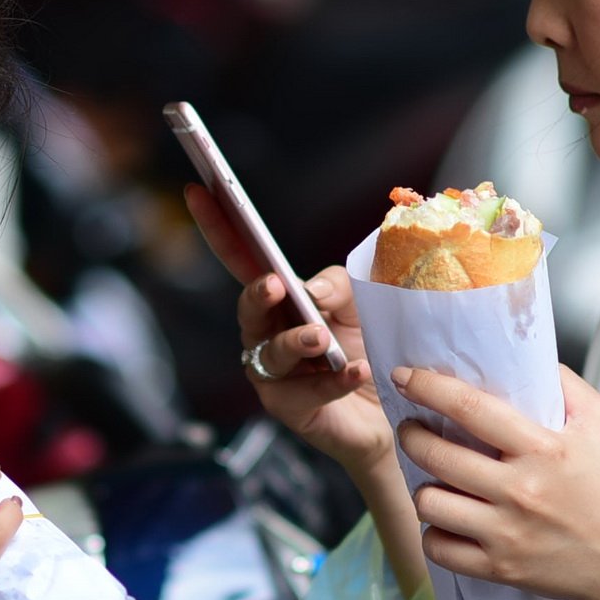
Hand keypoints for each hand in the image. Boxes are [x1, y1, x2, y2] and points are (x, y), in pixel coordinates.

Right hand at [183, 183, 387, 472]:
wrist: (400, 406)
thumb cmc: (373, 347)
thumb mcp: (363, 302)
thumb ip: (338, 284)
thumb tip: (308, 290)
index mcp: (282, 299)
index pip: (244, 258)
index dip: (219, 226)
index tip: (199, 190)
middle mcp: (269, 333)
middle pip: (248, 308)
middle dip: (256, 295)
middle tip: (274, 285)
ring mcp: (275, 374)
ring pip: (269, 352)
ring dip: (295, 341)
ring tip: (321, 337)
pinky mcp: (290, 408)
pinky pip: (305, 392)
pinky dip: (333, 379)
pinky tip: (356, 369)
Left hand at [390, 364, 599, 599]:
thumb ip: (564, 384)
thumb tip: (523, 357)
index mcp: (544, 448)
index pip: (470, 408)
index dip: (428, 387)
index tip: (405, 377)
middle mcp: (521, 490)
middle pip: (436, 455)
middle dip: (411, 435)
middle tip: (412, 429)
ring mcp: (507, 533)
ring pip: (429, 503)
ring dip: (423, 487)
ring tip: (433, 479)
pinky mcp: (500, 568)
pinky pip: (439, 548)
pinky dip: (433, 533)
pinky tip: (446, 521)